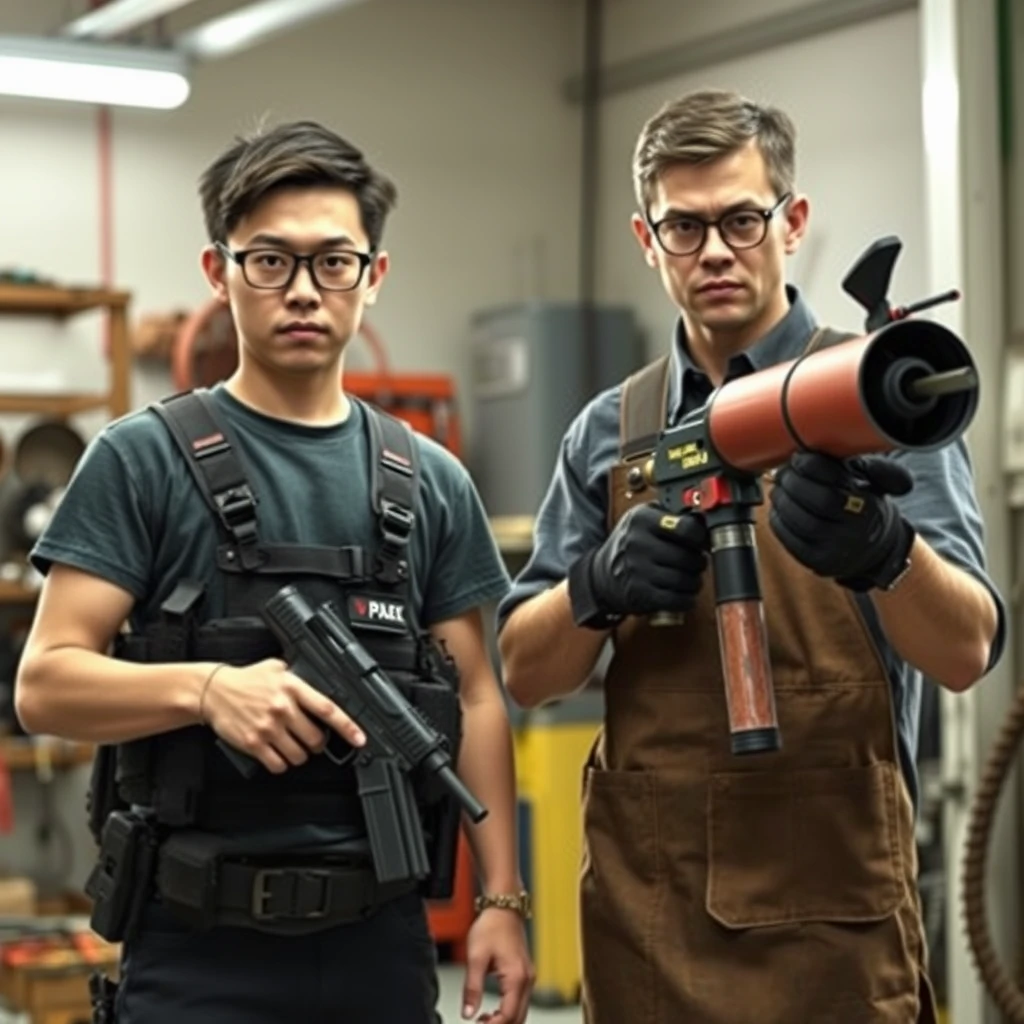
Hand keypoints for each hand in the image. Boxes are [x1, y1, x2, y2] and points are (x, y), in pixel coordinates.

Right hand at [200, 658, 365, 773]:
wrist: (213, 691)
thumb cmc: (247, 680)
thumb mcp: (277, 668)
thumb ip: (300, 677)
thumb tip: (323, 686)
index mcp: (292, 688)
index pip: (327, 709)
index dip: (347, 726)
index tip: (359, 738)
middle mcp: (282, 708)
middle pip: (315, 738)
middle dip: (318, 743)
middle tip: (312, 739)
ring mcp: (268, 727)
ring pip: (299, 755)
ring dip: (300, 755)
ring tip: (293, 745)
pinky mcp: (253, 743)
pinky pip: (278, 764)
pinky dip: (281, 763)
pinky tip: (278, 754)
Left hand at [461, 908, 533, 1022]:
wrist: (503, 907)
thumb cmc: (492, 926)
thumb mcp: (476, 957)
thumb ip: (472, 988)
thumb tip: (468, 1013)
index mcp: (516, 978)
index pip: (508, 1016)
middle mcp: (527, 980)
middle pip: (519, 1019)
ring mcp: (528, 977)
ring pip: (521, 1012)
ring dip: (504, 1020)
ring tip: (482, 1020)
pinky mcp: (524, 974)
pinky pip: (520, 1001)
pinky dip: (508, 1011)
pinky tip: (492, 1010)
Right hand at [568, 503, 708, 624]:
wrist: (601, 575)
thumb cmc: (631, 545)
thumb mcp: (643, 518)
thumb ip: (671, 514)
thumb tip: (707, 521)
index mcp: (641, 519)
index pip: (687, 528)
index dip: (700, 536)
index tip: (699, 541)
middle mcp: (637, 543)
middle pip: (690, 557)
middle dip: (698, 562)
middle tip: (694, 561)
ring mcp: (637, 570)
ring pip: (686, 580)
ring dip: (694, 582)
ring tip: (688, 577)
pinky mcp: (640, 594)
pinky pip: (678, 600)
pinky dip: (686, 599)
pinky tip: (683, 593)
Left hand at [768, 452, 915, 590]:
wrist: (872, 548)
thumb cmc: (866, 505)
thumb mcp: (876, 483)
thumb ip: (870, 464)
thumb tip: (854, 446)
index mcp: (869, 507)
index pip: (834, 483)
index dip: (811, 466)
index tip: (799, 457)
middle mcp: (855, 532)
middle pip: (817, 501)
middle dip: (794, 481)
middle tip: (785, 472)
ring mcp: (835, 550)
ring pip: (800, 521)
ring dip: (783, 499)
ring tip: (780, 487)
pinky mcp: (817, 563)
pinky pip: (789, 539)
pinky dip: (779, 519)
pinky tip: (779, 508)